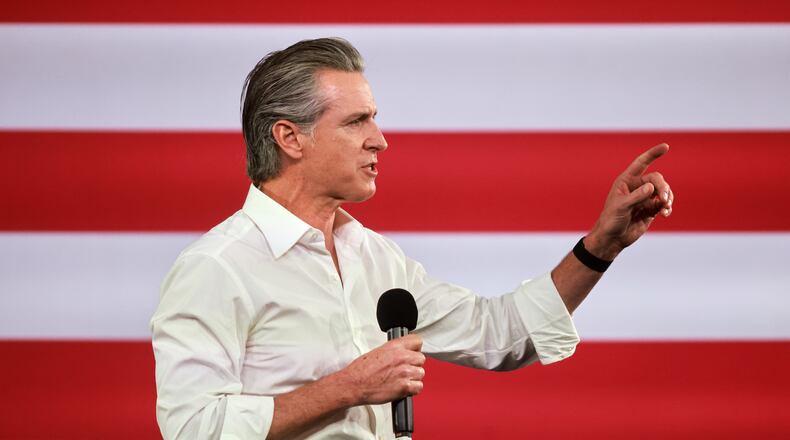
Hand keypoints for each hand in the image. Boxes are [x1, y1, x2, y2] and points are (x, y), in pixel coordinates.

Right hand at [337, 334, 425, 405]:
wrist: (355, 385)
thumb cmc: (361, 371)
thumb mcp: (377, 351)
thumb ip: (393, 351)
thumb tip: (401, 353)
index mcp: (394, 346)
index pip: (417, 341)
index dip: (415, 348)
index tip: (413, 352)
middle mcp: (401, 357)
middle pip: (421, 359)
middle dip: (414, 364)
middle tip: (405, 369)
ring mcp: (404, 372)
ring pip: (421, 373)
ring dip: (413, 377)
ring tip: (402, 380)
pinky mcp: (404, 386)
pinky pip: (419, 387)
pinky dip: (413, 389)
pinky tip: (403, 388)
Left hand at [586, 143, 673, 258]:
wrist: (612, 238)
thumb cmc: (611, 220)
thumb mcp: (621, 207)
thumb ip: (636, 196)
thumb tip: (652, 188)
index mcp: (626, 181)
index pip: (641, 163)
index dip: (653, 154)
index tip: (665, 147)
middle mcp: (637, 187)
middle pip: (657, 179)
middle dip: (663, 188)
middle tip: (664, 199)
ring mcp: (645, 198)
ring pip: (663, 191)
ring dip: (668, 197)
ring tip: (665, 208)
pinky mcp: (651, 210)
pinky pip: (664, 204)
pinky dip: (667, 207)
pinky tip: (666, 213)